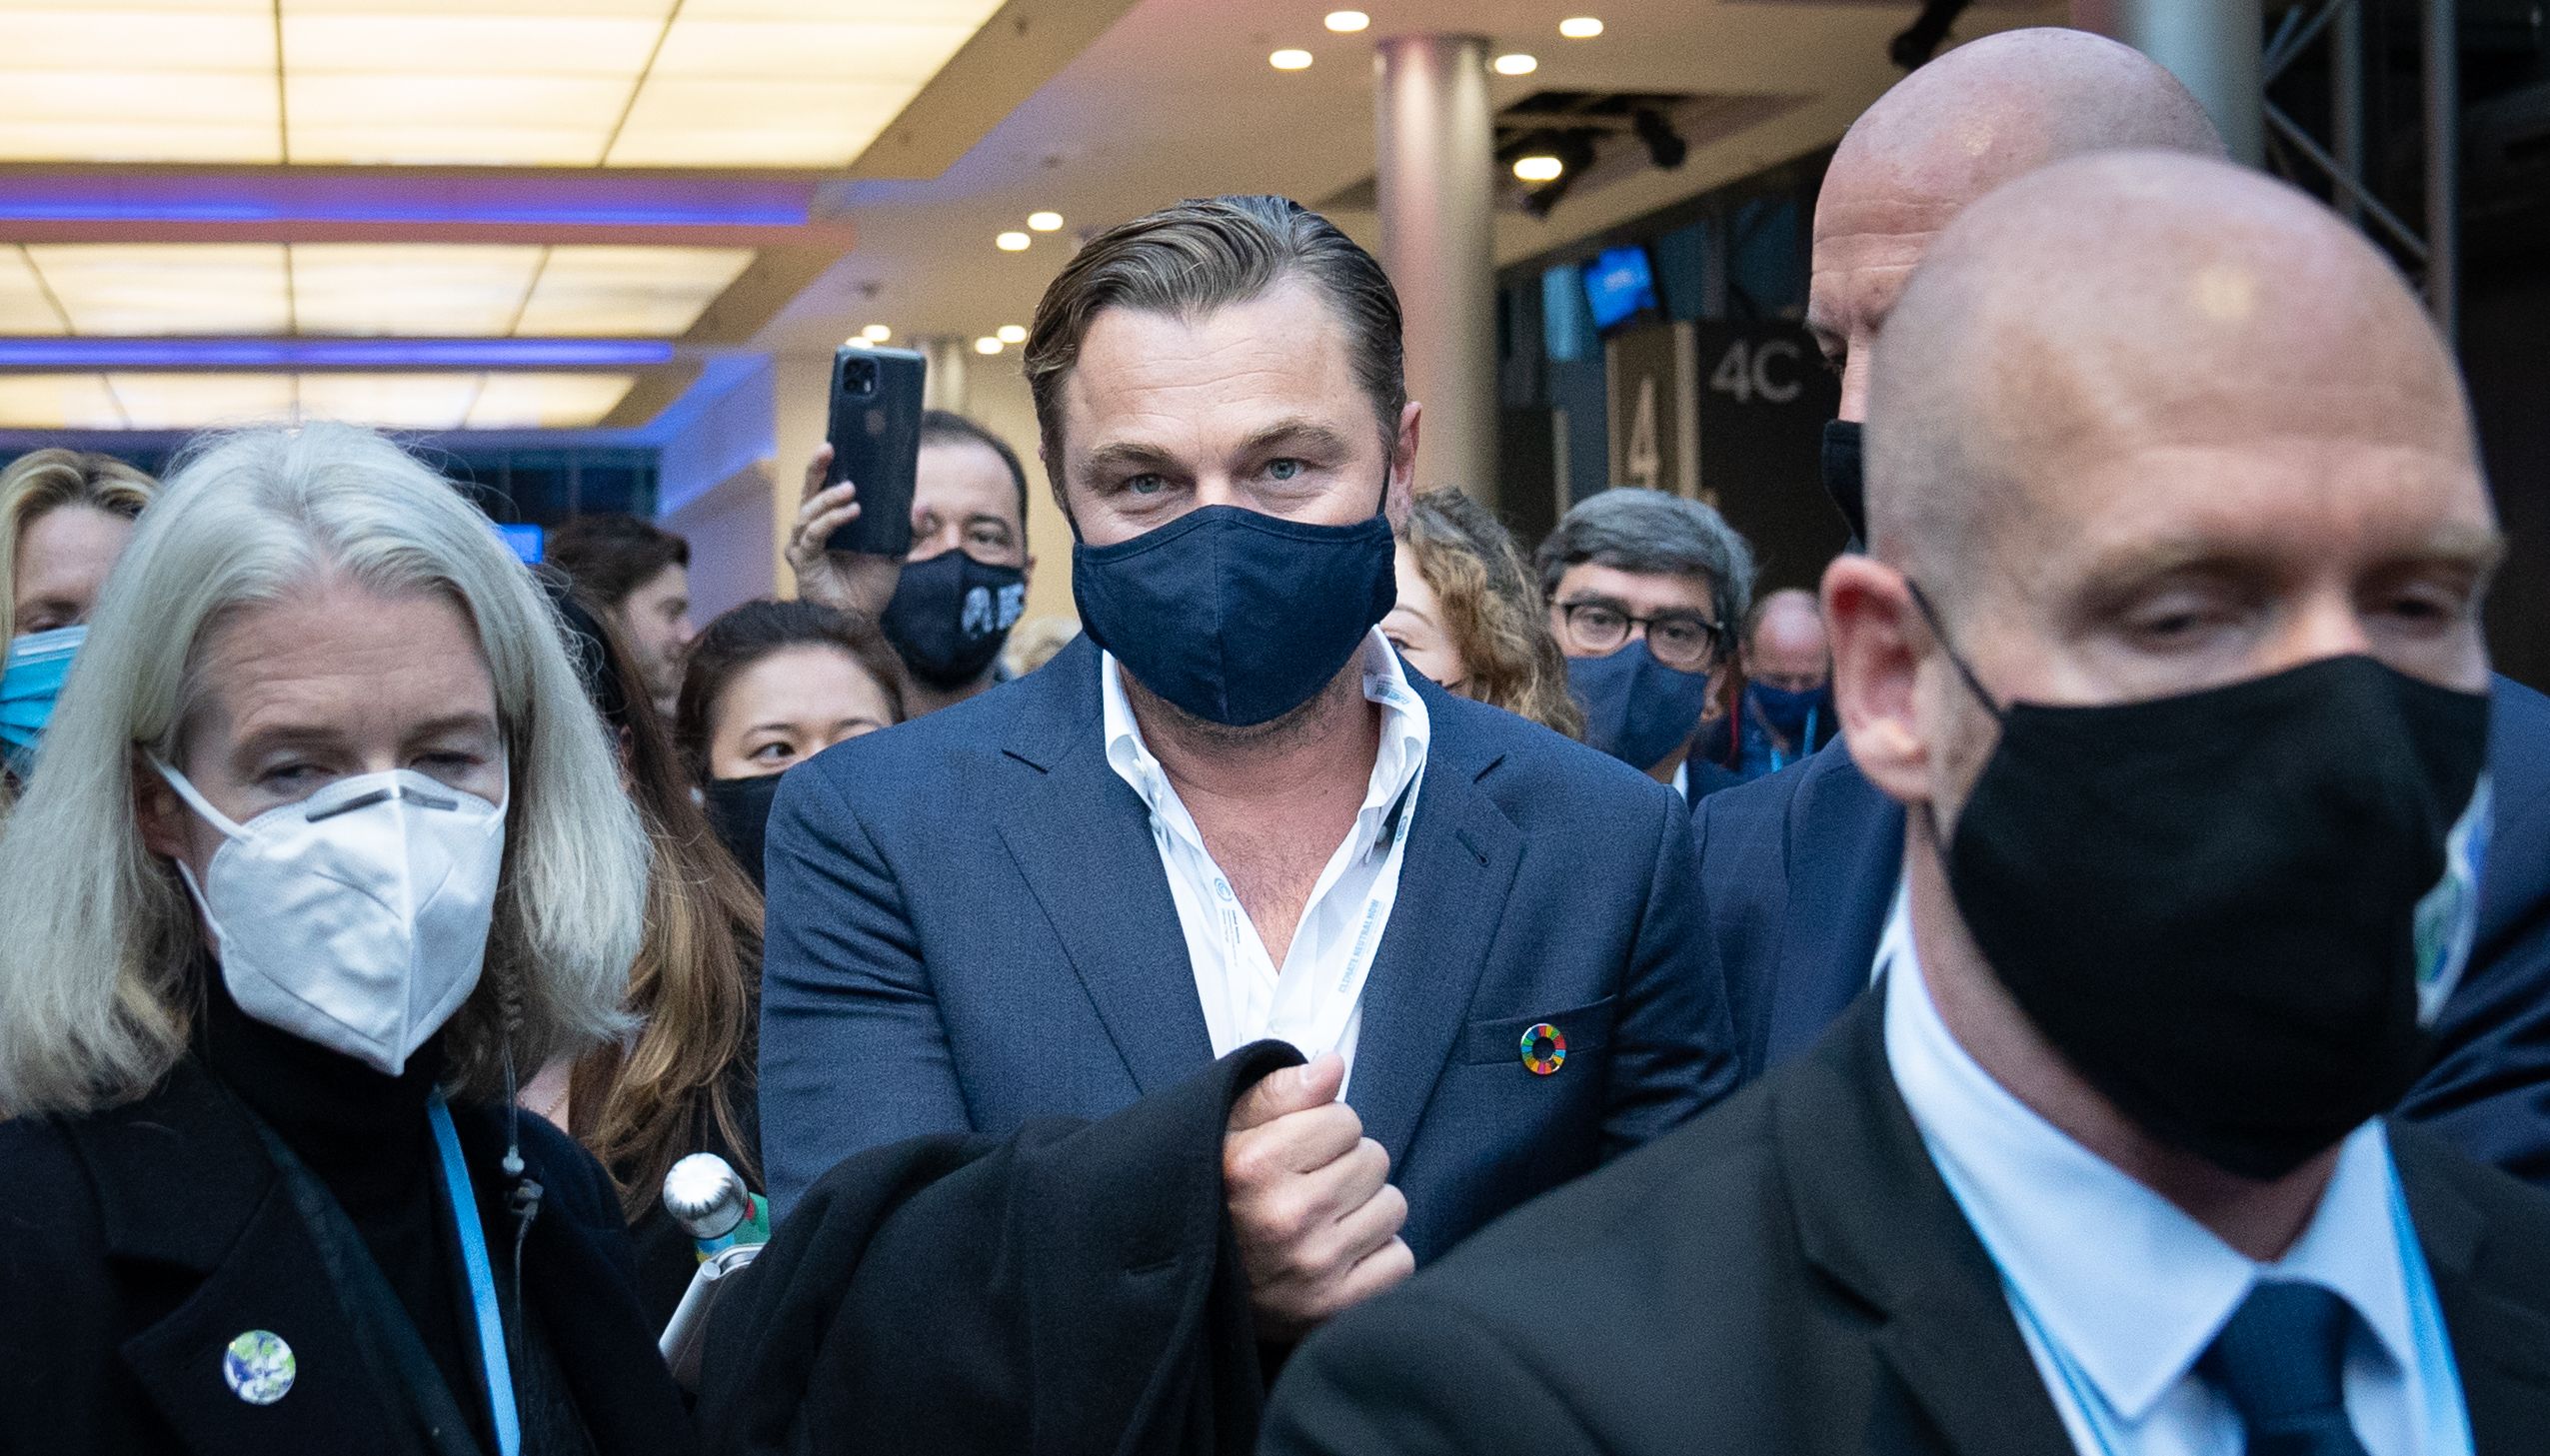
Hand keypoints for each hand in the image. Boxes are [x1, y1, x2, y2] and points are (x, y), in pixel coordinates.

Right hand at [787, 444, 904, 617]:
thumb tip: (922, 503)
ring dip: (829, 498)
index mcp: (829, 521)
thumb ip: (912, 529)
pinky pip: (813, 534)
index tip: (834, 442)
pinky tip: (850, 512)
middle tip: (828, 448)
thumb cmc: (872, 585)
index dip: (824, 465)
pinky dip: (832, 521)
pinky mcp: (802, 560)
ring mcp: (804, 543)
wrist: (862, 618)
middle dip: (816, 467)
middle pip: (808, 491)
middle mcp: (812, 528)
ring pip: (809, 510)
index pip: (822, 486)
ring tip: (851, 490)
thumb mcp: (898, 551)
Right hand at [1223, 1053, 1412, 1342]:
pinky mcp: (1333, 1308)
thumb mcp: (1229, 1132)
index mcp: (1253, 1165)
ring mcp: (1312, 1266)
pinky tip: (1340, 1254)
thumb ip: (1281, 1092)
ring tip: (1324, 1222)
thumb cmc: (1218, 1198)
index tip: (1298, 1153)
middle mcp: (1284, 1216)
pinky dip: (1378, 1255)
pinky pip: (1400, 1259)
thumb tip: (1334, 1065)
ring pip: (1393, 1207)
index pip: (1345, 1120)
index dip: (1325, 1130)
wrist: (1193, 1290)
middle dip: (1348, 1167)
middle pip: (1373, 1160)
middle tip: (1310, 1189)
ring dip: (1366, 1210)